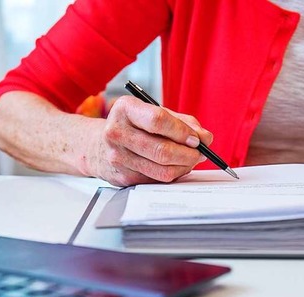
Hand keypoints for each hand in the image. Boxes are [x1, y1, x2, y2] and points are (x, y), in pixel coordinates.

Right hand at [84, 96, 212, 186]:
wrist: (97, 145)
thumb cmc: (132, 126)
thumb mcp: (153, 113)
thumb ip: (181, 122)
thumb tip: (205, 138)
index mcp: (125, 109)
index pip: (158, 121)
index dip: (182, 132)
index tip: (197, 139)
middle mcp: (117, 132)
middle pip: (161, 150)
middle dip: (188, 154)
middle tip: (200, 153)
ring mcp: (117, 157)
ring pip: (162, 169)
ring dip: (184, 167)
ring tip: (191, 160)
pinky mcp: (122, 177)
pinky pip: (156, 179)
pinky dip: (173, 174)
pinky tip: (175, 166)